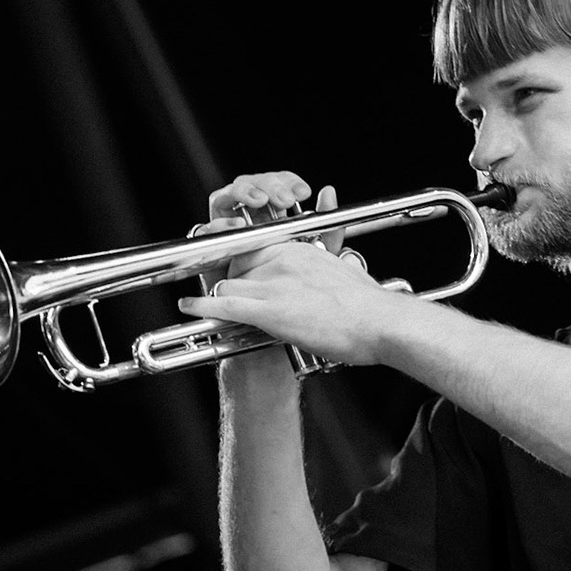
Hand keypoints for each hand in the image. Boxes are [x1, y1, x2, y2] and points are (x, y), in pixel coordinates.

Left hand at [180, 180, 403, 367]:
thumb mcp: (350, 270)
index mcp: (299, 249)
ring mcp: (274, 284)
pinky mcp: (270, 311)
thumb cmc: (370, 306)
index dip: (240, 261)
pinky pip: (225, 305)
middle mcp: (282, 260)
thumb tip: (346, 258)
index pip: (254, 247)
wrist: (382, 324)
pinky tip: (188, 307)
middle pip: (236, 266)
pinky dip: (202, 307)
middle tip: (224, 295)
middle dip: (228, 282)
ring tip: (204, 307)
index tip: (234, 270)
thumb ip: (340, 258)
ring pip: (227, 285)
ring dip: (216, 297)